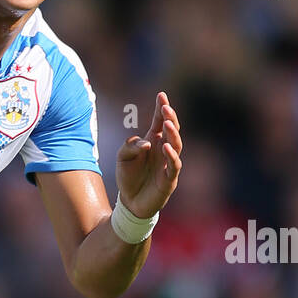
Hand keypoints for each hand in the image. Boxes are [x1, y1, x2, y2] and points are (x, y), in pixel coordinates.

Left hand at [115, 91, 182, 218]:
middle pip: (171, 130)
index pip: (159, 121)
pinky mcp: (169, 179)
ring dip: (172, 133)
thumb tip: (146, 142)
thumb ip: (129, 146)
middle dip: (170, 117)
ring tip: (167, 123)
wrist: (130, 202)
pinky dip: (171, 156)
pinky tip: (165, 147)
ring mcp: (168, 164)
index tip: (161, 95)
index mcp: (153, 141)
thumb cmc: (128, 177)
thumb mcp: (121, 157)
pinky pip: (174, 165)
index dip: (162, 108)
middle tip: (165, 107)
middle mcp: (163, 150)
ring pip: (176, 145)